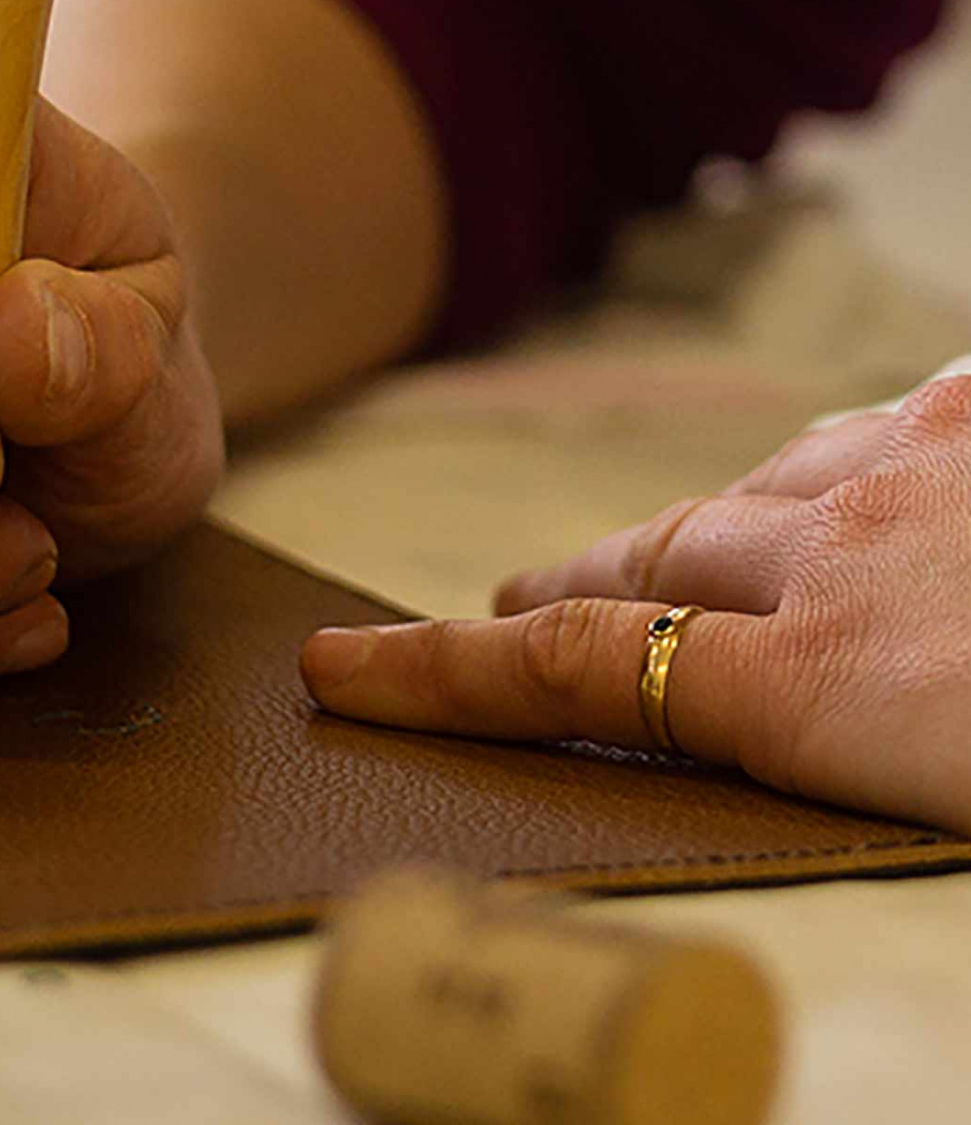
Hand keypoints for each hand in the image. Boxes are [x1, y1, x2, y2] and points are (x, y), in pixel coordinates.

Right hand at [301, 376, 970, 834]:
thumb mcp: (953, 822)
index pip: (584, 673)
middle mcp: (851, 548)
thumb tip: (753, 752)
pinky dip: (836, 472)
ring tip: (679, 559)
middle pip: (649, 563)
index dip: (443, 673)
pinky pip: (873, 428)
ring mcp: (923, 459)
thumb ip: (836, 782)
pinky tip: (855, 483)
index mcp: (845, 684)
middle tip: (504, 607)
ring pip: (760, 487)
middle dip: (562, 589)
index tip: (342, 668)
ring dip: (700, 532)